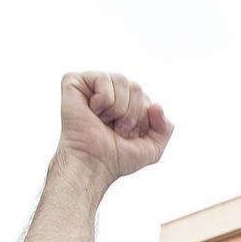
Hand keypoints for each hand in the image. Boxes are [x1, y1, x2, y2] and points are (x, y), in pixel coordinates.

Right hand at [55, 72, 173, 189]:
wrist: (93, 164)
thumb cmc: (116, 158)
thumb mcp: (152, 148)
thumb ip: (165, 128)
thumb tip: (156, 105)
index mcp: (126, 103)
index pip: (146, 99)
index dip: (142, 120)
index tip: (127, 136)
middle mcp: (110, 92)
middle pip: (136, 87)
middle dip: (131, 113)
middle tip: (116, 130)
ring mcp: (92, 86)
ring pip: (121, 80)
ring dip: (118, 108)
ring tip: (104, 121)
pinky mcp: (75, 82)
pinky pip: (102, 78)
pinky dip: (103, 99)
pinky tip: (93, 111)